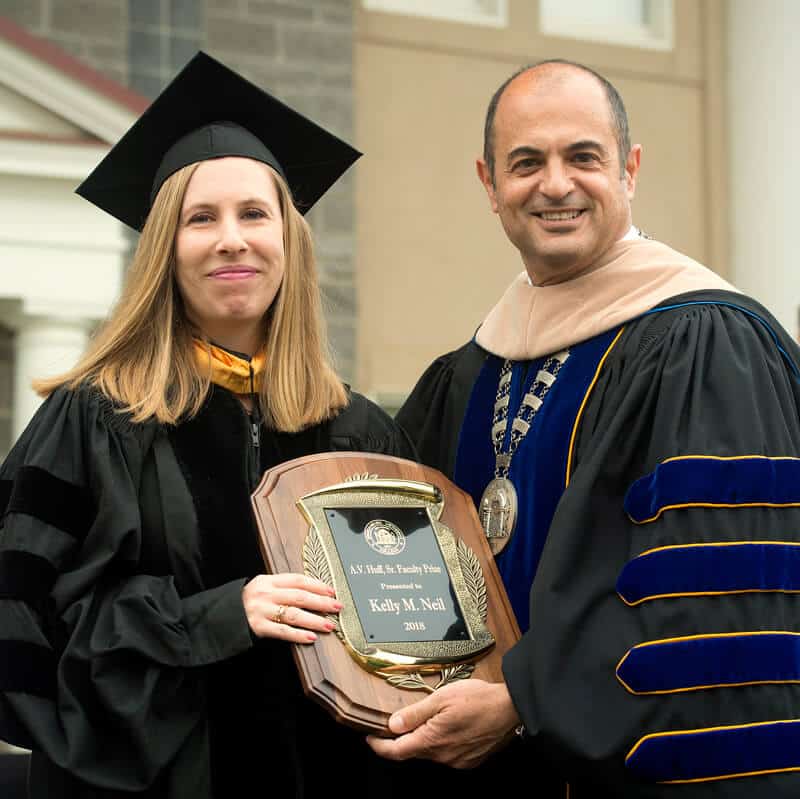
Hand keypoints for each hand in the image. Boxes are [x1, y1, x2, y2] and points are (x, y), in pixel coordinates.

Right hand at [242, 573, 341, 643]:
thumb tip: (312, 592)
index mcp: (268, 581)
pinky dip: (298, 635)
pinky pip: (282, 632)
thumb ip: (282, 587)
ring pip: (293, 614)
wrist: (219, 614)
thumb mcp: (262, 587)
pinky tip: (311, 638)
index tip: (332, 591)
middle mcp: (266, 594)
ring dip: (314, 620)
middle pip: (299, 596)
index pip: (298, 580)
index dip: (317, 585)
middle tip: (337, 607)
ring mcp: (262, 611)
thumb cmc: (247, 601)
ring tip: (329, 625)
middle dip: (321, 602)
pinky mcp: (258, 627)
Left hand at [366, 679, 520, 768]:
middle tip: (394, 724)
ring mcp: (457, 760)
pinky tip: (447, 726)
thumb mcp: (441, 698)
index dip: (380, 746)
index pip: (397, 751)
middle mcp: (443, 756)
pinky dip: (440, 742)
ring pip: (431, 752)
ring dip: (423, 739)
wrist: (510, 708)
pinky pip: (447, 753)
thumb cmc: (477, 699)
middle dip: (401, 739)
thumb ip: (415, 713)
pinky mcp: (469, 760)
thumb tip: (393, 725)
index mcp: (432, 741)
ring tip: (426, 719)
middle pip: (413, 751)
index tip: (370, 738)